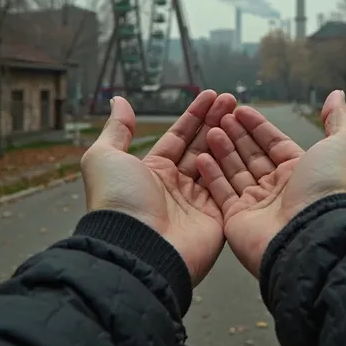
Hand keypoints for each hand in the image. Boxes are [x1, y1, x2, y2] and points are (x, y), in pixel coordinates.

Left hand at [81, 89, 236, 284]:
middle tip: (231, 99)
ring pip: (217, 163)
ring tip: (238, 112)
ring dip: (227, 137)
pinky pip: (227, 187)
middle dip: (215, 121)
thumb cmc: (117, 202)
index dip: (194, 115)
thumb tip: (119, 100)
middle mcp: (175, 186)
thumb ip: (117, 129)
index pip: (178, 137)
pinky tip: (240, 143)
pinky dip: (233, 166)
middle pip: (200, 146)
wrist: (135, 249)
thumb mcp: (105, 158)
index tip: (210, 95)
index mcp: (152, 171)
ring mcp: (197, 202)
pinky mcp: (215, 218)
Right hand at [197, 90, 345, 276]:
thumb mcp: (345, 144)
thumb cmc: (330, 188)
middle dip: (236, 134)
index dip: (258, 126)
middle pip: (252, 156)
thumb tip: (337, 95)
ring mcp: (258, 205)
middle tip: (220, 116)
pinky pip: (221, 193)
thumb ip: (339, 118)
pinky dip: (210, 175)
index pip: (275, 143)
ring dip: (221, 149)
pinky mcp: (238, 219)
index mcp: (302, 171)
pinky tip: (200, 156)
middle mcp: (280, 188)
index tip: (240, 109)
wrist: (313, 235)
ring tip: (210, 130)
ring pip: (235, 171)